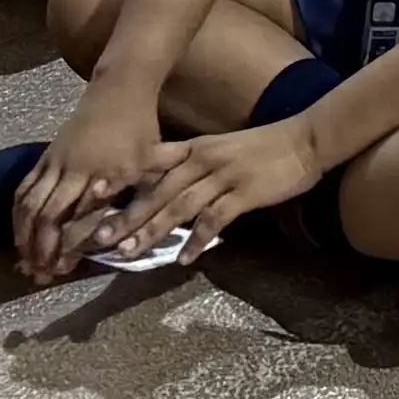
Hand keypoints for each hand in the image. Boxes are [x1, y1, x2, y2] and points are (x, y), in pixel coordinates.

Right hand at [11, 96, 174, 282]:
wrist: (120, 88)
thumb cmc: (142, 128)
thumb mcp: (153, 161)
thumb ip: (146, 194)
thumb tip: (143, 227)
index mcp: (100, 175)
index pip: (76, 220)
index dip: (67, 246)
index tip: (63, 269)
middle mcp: (72, 171)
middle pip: (46, 216)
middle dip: (40, 248)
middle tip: (40, 274)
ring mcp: (55, 162)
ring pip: (29, 204)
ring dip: (24, 235)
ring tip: (25, 261)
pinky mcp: (45, 156)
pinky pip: (23, 188)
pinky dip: (18, 214)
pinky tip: (18, 233)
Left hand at [112, 118, 326, 272]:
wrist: (305, 139)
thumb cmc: (264, 148)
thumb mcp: (222, 151)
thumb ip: (195, 169)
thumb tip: (168, 194)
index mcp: (194, 149)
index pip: (152, 170)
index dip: (123, 186)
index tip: (93, 201)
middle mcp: (203, 160)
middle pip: (158, 193)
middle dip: (127, 217)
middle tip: (100, 238)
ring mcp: (223, 176)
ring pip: (179, 207)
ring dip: (152, 231)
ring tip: (129, 252)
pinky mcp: (244, 192)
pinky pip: (215, 219)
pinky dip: (198, 239)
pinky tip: (185, 258)